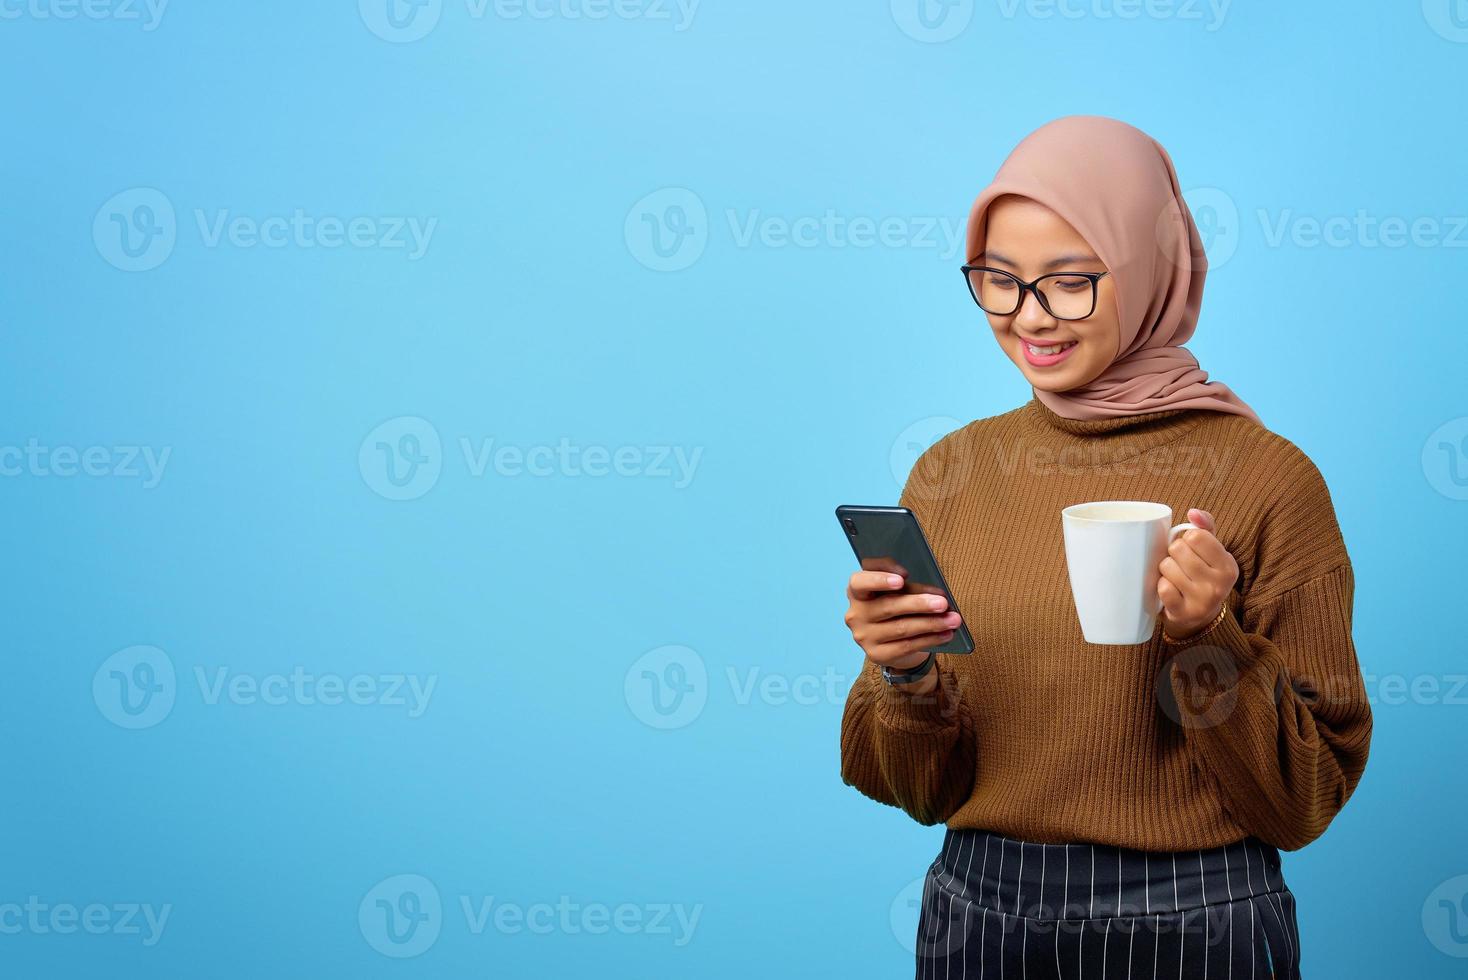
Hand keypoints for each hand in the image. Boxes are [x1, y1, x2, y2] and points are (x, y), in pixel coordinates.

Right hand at [844, 571, 959, 694]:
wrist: (889, 640)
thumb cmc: (894, 605)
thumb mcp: (895, 589)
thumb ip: (906, 584)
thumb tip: (934, 592)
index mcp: (857, 591)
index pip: (859, 582)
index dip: (879, 579)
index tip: (902, 579)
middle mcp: (856, 614)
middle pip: (888, 606)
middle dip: (919, 604)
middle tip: (942, 603)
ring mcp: (864, 636)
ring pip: (902, 628)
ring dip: (931, 623)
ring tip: (953, 619)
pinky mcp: (877, 654)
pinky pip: (907, 646)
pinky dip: (930, 639)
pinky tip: (946, 634)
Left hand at [1157, 508, 1237, 639]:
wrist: (1200, 618)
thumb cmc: (1203, 576)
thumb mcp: (1212, 552)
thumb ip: (1205, 527)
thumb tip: (1193, 512)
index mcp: (1228, 565)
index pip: (1195, 535)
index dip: (1186, 539)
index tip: (1191, 550)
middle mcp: (1219, 584)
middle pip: (1178, 549)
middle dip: (1174, 554)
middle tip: (1181, 565)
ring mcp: (1201, 600)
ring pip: (1167, 566)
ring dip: (1165, 570)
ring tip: (1175, 577)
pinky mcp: (1183, 613)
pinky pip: (1162, 588)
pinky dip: (1161, 586)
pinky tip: (1170, 591)